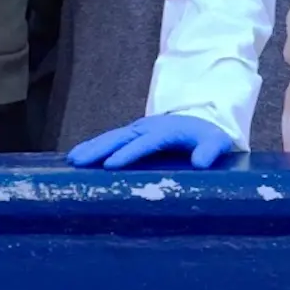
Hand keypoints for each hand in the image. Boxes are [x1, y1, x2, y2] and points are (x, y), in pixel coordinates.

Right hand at [68, 114, 234, 169]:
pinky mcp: (132, 135)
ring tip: (72, 160)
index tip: (112, 165)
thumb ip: (211, 150)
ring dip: (92, 147)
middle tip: (80, 162)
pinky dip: (93, 146)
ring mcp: (138, 130)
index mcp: (169, 130)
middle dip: (100, 149)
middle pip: (122, 137)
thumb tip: (201, 163)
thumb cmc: (208, 138)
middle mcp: (149, 127)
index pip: (147, 142)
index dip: (129, 153)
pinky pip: (111, 140)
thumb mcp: (217, 143)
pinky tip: (76, 156)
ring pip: (112, 137)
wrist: (200, 125)